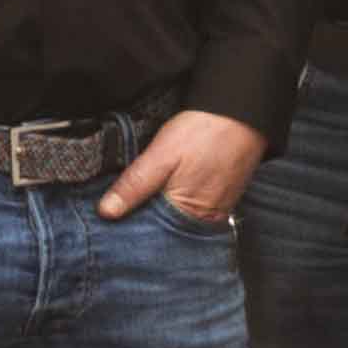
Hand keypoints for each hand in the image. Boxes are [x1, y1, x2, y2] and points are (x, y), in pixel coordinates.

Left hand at [101, 108, 264, 228]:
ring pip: (178, 222)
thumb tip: (106, 212)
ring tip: (138, 201)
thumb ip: (134, 185)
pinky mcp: (222, 201)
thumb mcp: (161, 156)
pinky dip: (176, 207)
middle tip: (116, 211)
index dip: (127, 226)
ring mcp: (216, 212)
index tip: (106, 220)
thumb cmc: (203, 132)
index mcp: (188, 214)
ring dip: (158, 214)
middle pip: (166, 232)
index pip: (151, 235)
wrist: (241, 113)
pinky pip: (192, 212)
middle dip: (143, 223)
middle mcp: (205, 220)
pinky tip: (163, 194)